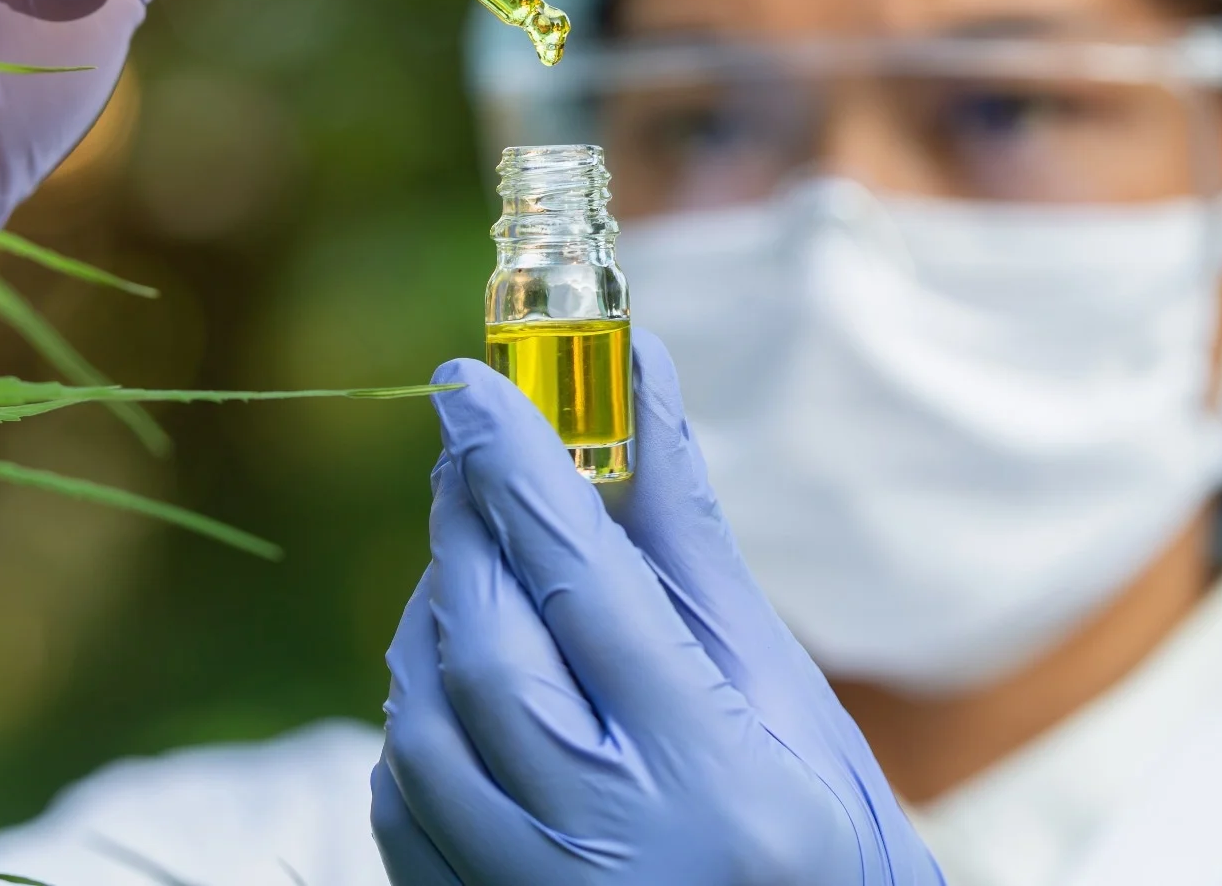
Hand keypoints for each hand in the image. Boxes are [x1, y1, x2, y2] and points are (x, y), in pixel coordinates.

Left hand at [370, 331, 943, 883]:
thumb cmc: (823, 847)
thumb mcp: (787, 699)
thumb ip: (690, 543)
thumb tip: (642, 382)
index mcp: (715, 778)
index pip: (586, 586)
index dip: (519, 468)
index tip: (472, 383)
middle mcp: (610, 852)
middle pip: (487, 650)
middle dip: (467, 532)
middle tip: (473, 456)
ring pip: (421, 725)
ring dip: (434, 621)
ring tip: (482, 570)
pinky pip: (398, 806)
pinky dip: (416, 718)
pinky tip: (464, 680)